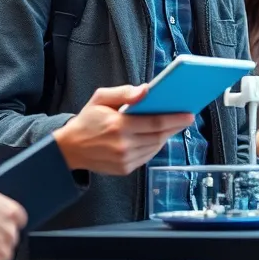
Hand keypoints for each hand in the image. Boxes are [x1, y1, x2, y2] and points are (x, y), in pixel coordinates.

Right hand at [52, 85, 194, 175]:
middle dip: (175, 127)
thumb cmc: (87, 120)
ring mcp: (124, 160)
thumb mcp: (101, 98)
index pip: (155, 122)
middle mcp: (123, 145)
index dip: (175, 119)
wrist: (69, 149)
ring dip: (166, 136)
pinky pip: (147, 156)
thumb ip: (124, 92)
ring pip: (155, 147)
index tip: (189, 114)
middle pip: (159, 136)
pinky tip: (157, 136)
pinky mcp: (124, 169)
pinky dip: (155, 146)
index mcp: (118, 126)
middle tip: (186, 118)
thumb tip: (146, 90)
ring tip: (172, 126)